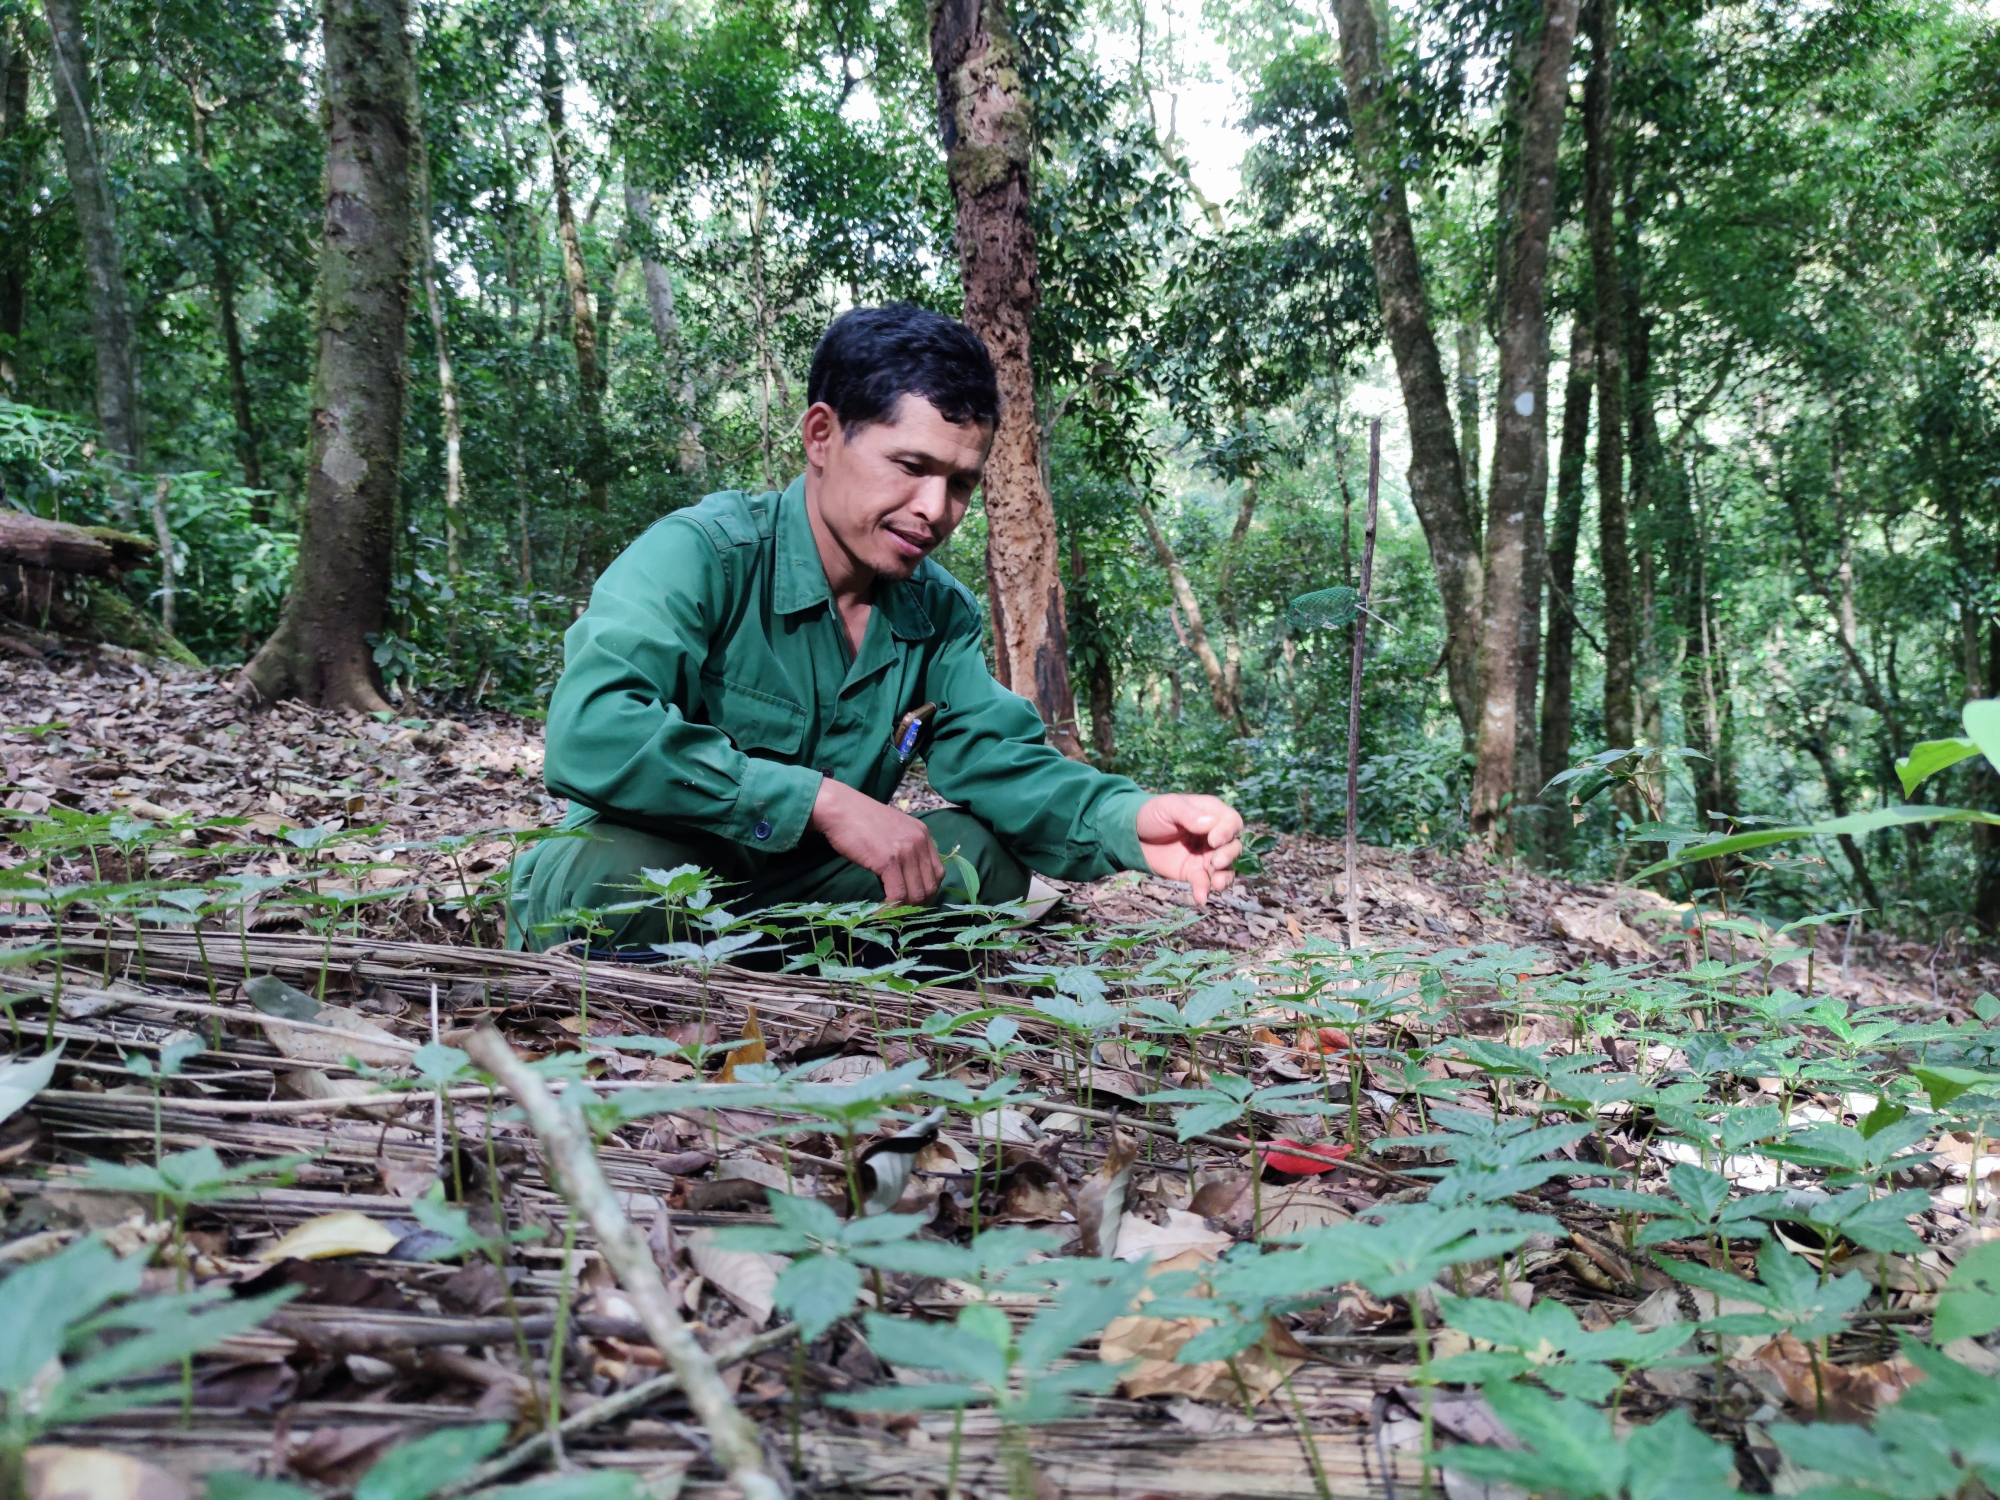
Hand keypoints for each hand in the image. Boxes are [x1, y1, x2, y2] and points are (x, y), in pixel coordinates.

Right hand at [809, 778, 943, 906]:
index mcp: (923, 834)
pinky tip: (880, 913)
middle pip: (930, 886)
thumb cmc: (860, 820)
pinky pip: (898, 895)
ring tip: (889, 913)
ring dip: (904, 909)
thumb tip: (905, 876)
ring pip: (916, 894)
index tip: (912, 900)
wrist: (840, 809)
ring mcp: (906, 852)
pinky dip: (890, 909)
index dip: (927, 891)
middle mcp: (919, 842)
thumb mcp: (893, 830)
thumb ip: (904, 849)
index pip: (938, 872)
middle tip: (900, 911)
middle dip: (917, 904)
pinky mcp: (889, 861)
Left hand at [1135, 794, 1243, 903]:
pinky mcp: (1195, 873)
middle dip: (1229, 855)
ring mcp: (1207, 856)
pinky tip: (1201, 897)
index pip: (1231, 822)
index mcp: (1212, 814)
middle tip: (1216, 862)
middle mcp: (1215, 836)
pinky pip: (1204, 882)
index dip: (1227, 831)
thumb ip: (1188, 814)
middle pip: (1233, 846)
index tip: (1214, 840)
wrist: (1133, 835)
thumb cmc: (1153, 814)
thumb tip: (1209, 823)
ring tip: (1217, 884)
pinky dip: (1204, 890)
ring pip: (1226, 868)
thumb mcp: (1168, 806)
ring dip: (1225, 876)